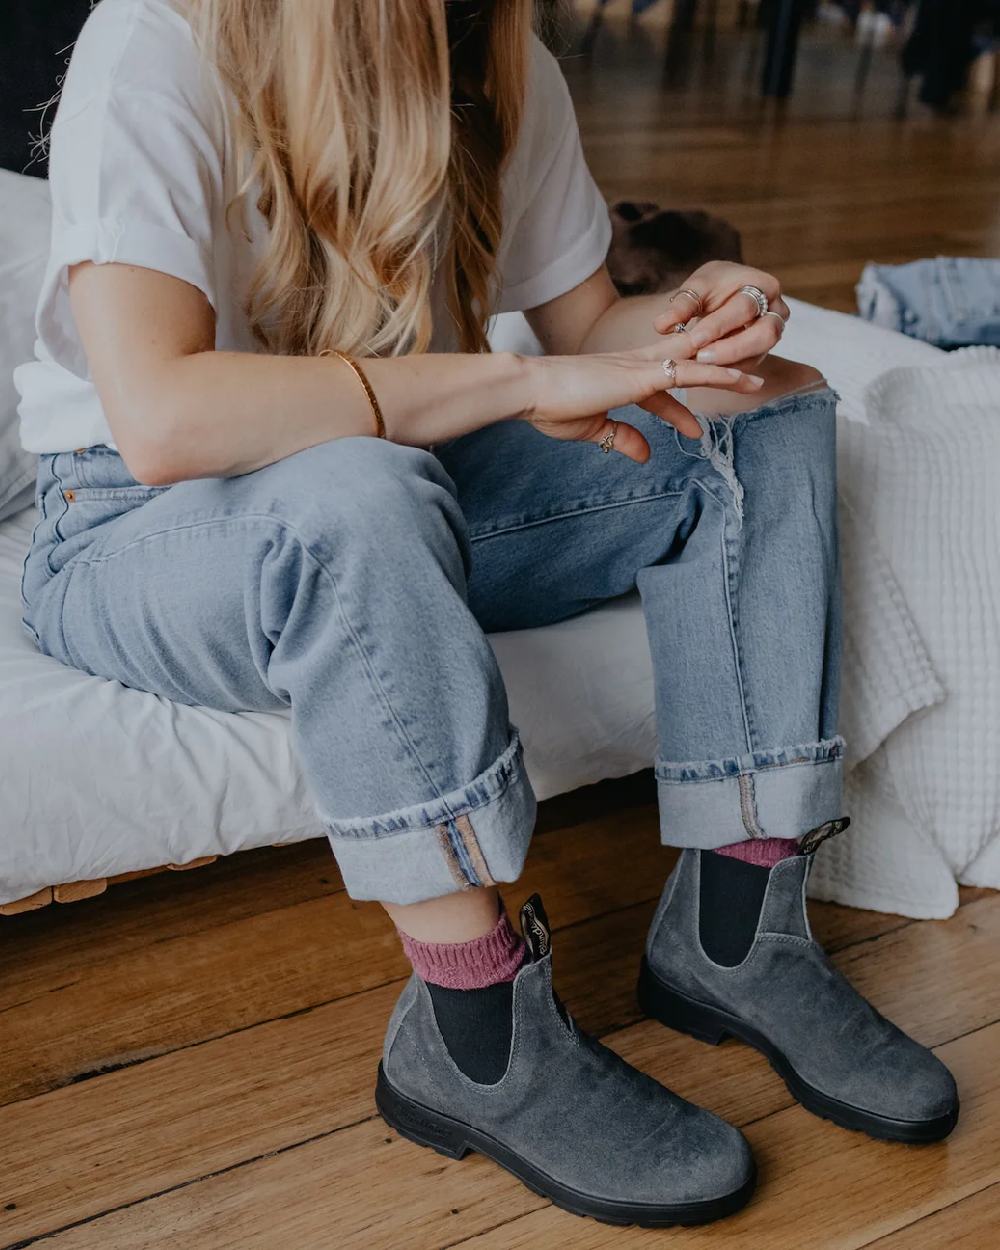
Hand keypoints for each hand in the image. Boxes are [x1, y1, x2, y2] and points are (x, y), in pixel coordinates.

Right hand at [522, 346, 763, 462]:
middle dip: (712, 370)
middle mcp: (633, 365)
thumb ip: (620, 438)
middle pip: (684, 364)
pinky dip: (717, 371)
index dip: (677, 411)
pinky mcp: (641, 374)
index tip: (694, 430)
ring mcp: (640, 366)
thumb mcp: (591, 429)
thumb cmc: (549, 406)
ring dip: (727, 368)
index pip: (659, 392)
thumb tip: (644, 455)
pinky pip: (690, 371)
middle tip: (743, 380)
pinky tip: (739, 375)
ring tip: (757, 379)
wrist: (529, 389)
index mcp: (618, 377)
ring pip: (695, 362)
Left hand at [653, 261, 790, 368]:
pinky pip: (750, 365)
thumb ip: (681, 305)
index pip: (745, 307)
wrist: (721, 293)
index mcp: (763, 285)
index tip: (695, 339)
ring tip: (701, 367)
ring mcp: (773, 332)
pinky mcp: (762, 350)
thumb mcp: (695, 288)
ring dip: (731, 364)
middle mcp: (776, 310)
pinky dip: (729, 370)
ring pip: (760, 353)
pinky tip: (707, 373)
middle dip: (732, 349)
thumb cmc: (711, 286)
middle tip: (701, 359)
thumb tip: (661, 325)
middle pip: (765, 334)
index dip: (720, 326)